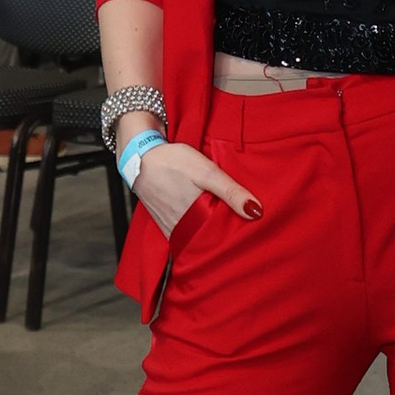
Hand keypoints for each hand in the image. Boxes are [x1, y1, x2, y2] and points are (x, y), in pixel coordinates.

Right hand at [126, 139, 257, 238]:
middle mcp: (181, 228)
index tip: (248, 231)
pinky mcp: (162, 223)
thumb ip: (230, 191)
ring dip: (206, 234)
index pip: (221, 236)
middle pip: (207, 239)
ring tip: (221, 225)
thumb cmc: (172, 161)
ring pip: (194, 238)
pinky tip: (199, 221)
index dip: (235, 234)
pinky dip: (192, 231)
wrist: (138, 155)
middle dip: (221, 236)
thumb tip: (255, 211)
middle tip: (237, 229)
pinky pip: (181, 234)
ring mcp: (170, 227)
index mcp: (195, 218)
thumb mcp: (206, 171)